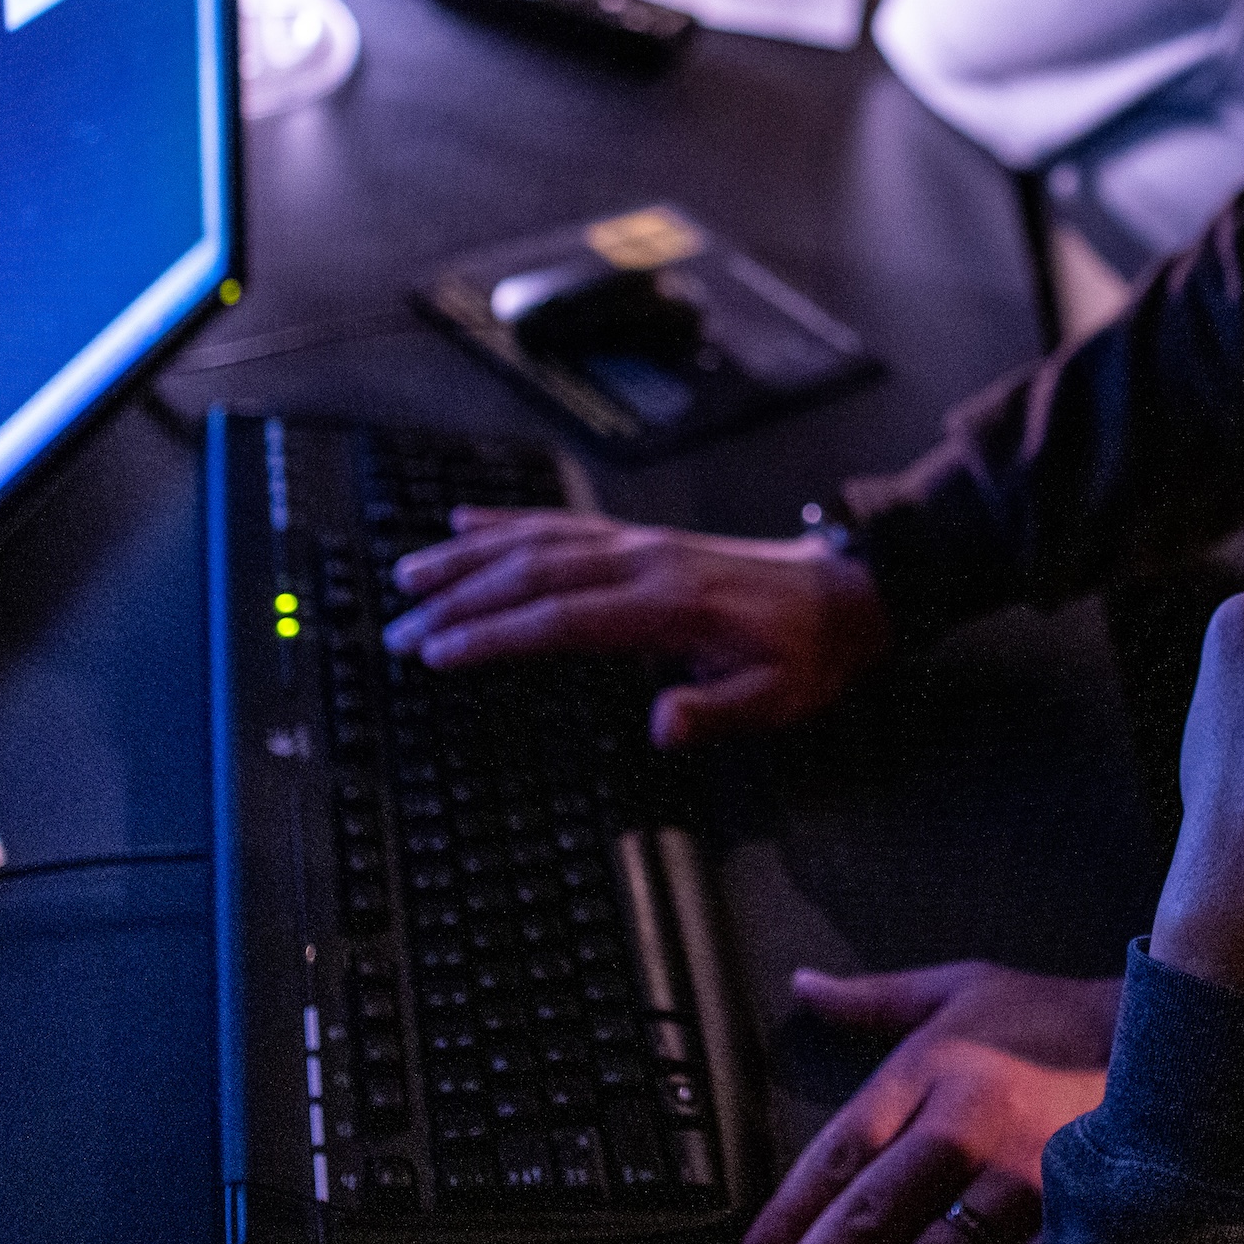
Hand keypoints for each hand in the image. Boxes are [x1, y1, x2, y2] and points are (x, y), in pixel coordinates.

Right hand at [385, 511, 885, 746]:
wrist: (846, 593)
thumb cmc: (807, 652)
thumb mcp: (777, 698)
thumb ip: (717, 712)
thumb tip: (663, 725)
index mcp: (667, 604)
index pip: (560, 617)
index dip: (494, 635)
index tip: (439, 652)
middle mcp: (642, 562)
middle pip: (531, 572)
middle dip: (458, 599)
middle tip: (397, 627)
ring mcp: (637, 543)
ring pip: (536, 539)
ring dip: (468, 555)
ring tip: (408, 574)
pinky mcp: (638, 539)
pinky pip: (561, 521)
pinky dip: (507, 519)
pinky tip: (466, 520)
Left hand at [722, 962, 1118, 1243]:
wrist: (1171, 1027)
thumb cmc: (1049, 1021)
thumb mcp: (957, 990)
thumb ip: (873, 1001)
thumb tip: (803, 985)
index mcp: (928, 1069)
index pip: (835, 1156)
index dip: (781, 1225)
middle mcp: (967, 1122)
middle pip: (869, 1218)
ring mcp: (1025, 1176)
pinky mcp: (1077, 1217)